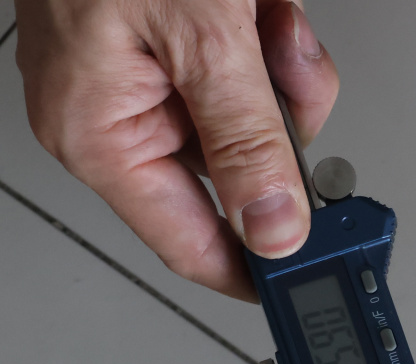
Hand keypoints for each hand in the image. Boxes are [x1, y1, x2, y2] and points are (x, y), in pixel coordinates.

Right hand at [15, 0, 339, 300]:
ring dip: (279, 65)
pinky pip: (243, 67)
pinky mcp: (168, 39)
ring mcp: (141, 75)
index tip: (315, 284)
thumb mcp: (204, 36)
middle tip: (283, 69)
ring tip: (260, 14)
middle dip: (280, 121)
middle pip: (238, 172)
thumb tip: (276, 229)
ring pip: (254, 116)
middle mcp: (113, 114)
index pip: (190, 245)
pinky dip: (265, 34)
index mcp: (100, 134)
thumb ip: (248, 140)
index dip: (258, 270)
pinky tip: (257, 3)